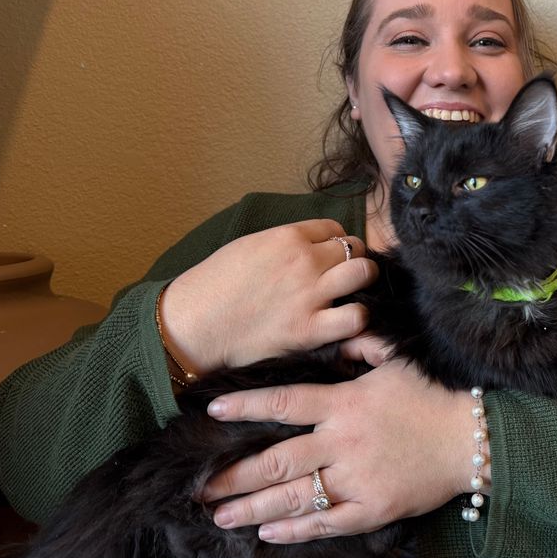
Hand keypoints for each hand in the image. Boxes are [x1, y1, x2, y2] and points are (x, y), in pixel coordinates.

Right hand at [158, 220, 375, 374]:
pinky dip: (358, 318)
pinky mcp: (309, 329)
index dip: (336, 241)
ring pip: (363, 274)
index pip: (333, 228)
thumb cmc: (213, 286)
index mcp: (287, 237)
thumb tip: (309, 244)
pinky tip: (346, 321)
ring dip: (363, 282)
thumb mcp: (248, 246)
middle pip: (354, 248)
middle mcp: (304, 261)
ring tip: (353, 294)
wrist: (193, 325)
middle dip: (355, 258)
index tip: (331, 255)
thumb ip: (284, 242)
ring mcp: (309, 295)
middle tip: (347, 274)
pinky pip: (356, 317)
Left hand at [200, 358, 486, 543]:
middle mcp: (343, 440)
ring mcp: (357, 477)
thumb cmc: (434, 395)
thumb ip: (363, 346)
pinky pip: (327, 521)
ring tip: (221, 516)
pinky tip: (267, 532)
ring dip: (253, 507)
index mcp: (345, 402)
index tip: (212, 412)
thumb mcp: (398, 360)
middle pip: (278, 459)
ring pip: (295, 495)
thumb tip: (339, 333)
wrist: (472, 436)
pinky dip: (295, 529)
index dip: (246, 407)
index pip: (285, 402)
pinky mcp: (373, 507)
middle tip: (200, 486)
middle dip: (235, 475)